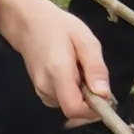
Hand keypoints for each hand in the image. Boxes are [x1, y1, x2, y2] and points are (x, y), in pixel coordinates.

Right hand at [0, 0, 116, 129]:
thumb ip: (95, 68)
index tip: (105, 94)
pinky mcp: (41, 93)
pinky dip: (73, 92)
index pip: (75, 110)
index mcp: (57, 73)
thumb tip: (105, 95)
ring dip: (82, 94)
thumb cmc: (59, 27)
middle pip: (75, 110)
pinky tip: (71, 73)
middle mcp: (46, 88)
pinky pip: (64, 100)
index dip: (94, 109)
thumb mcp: (85, 39)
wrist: (28, 23)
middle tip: (92, 72)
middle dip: (91, 99)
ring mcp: (41, 92)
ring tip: (79, 68)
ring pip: (71, 106)